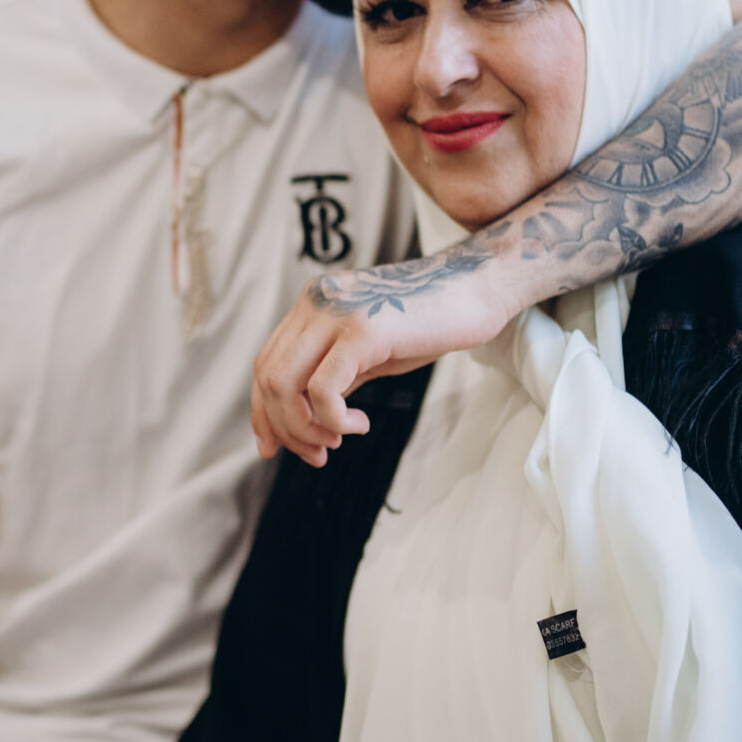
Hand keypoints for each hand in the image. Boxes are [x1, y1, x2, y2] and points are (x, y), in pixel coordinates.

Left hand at [252, 244, 519, 465]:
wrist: (479, 288)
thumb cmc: (431, 321)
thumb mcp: (370, 350)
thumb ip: (333, 373)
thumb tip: (302, 418)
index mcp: (312, 303)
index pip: (265, 363)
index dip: (262, 412)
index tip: (272, 448)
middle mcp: (315, 302)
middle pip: (269, 377)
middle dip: (285, 428)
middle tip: (318, 454)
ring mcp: (337, 313)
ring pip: (286, 384)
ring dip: (305, 428)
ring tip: (338, 441)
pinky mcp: (364, 330)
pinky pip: (323, 389)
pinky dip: (333, 419)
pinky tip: (359, 425)